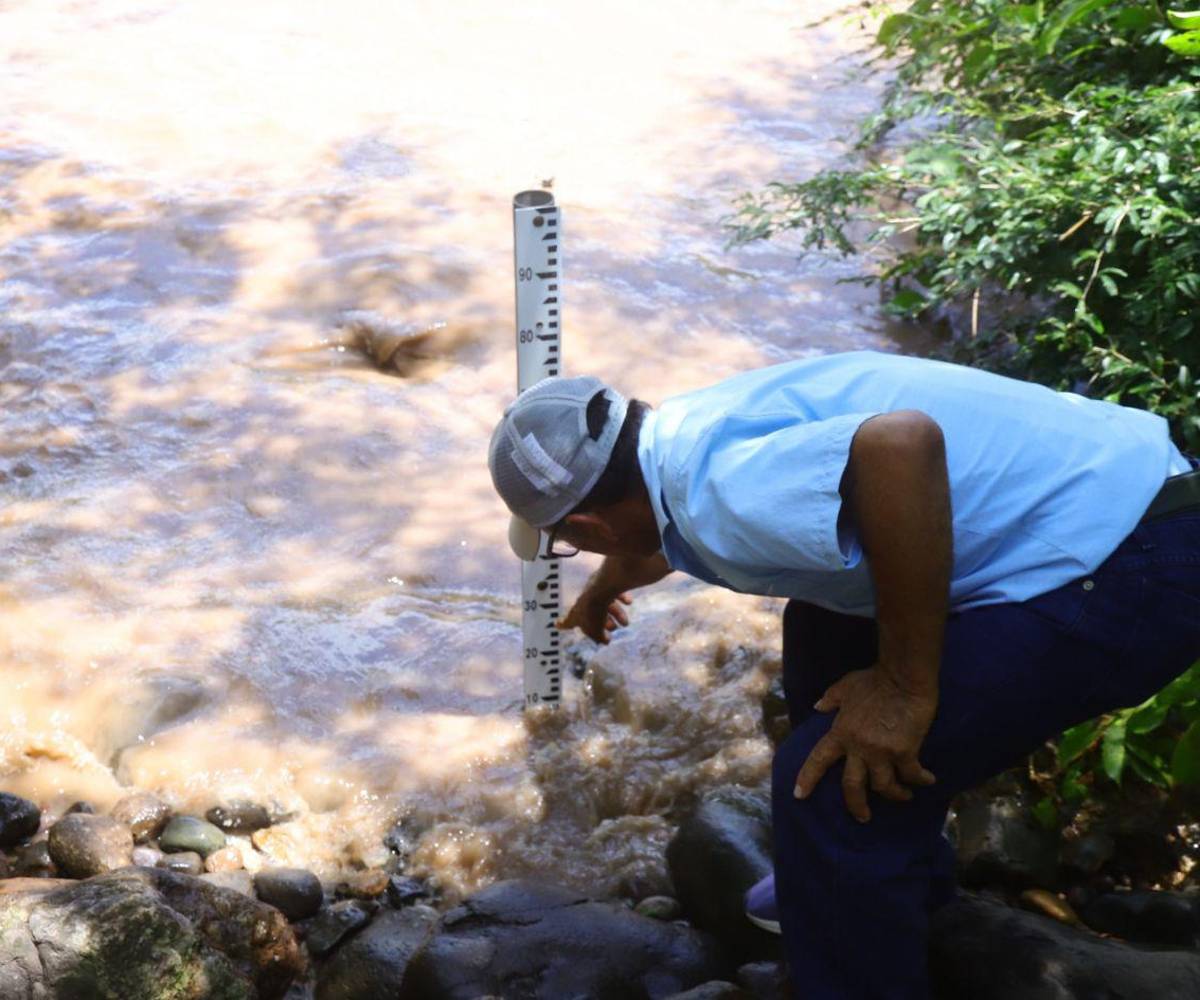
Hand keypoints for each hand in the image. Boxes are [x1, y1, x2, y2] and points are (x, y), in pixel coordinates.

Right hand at [557, 589, 632, 643]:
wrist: (602, 589)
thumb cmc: (594, 612)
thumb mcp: (595, 630)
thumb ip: (598, 637)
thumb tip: (604, 642)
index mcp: (575, 613)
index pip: (568, 621)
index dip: (563, 624)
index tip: (557, 624)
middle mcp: (582, 601)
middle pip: (592, 614)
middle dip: (604, 622)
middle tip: (613, 628)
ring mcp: (593, 590)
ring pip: (605, 604)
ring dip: (616, 614)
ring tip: (625, 623)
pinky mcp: (605, 581)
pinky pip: (614, 591)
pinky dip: (621, 597)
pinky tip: (628, 602)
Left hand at [793, 666, 937, 822]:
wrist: (903, 677)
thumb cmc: (874, 679)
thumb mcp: (845, 686)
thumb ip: (831, 699)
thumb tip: (818, 707)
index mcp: (840, 732)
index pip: (818, 759)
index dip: (807, 778)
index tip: (799, 795)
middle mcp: (858, 746)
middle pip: (851, 786)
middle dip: (856, 806)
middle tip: (862, 817)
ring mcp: (881, 751)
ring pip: (883, 787)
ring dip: (895, 795)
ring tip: (903, 795)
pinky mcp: (904, 751)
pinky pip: (911, 774)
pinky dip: (920, 779)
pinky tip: (928, 780)